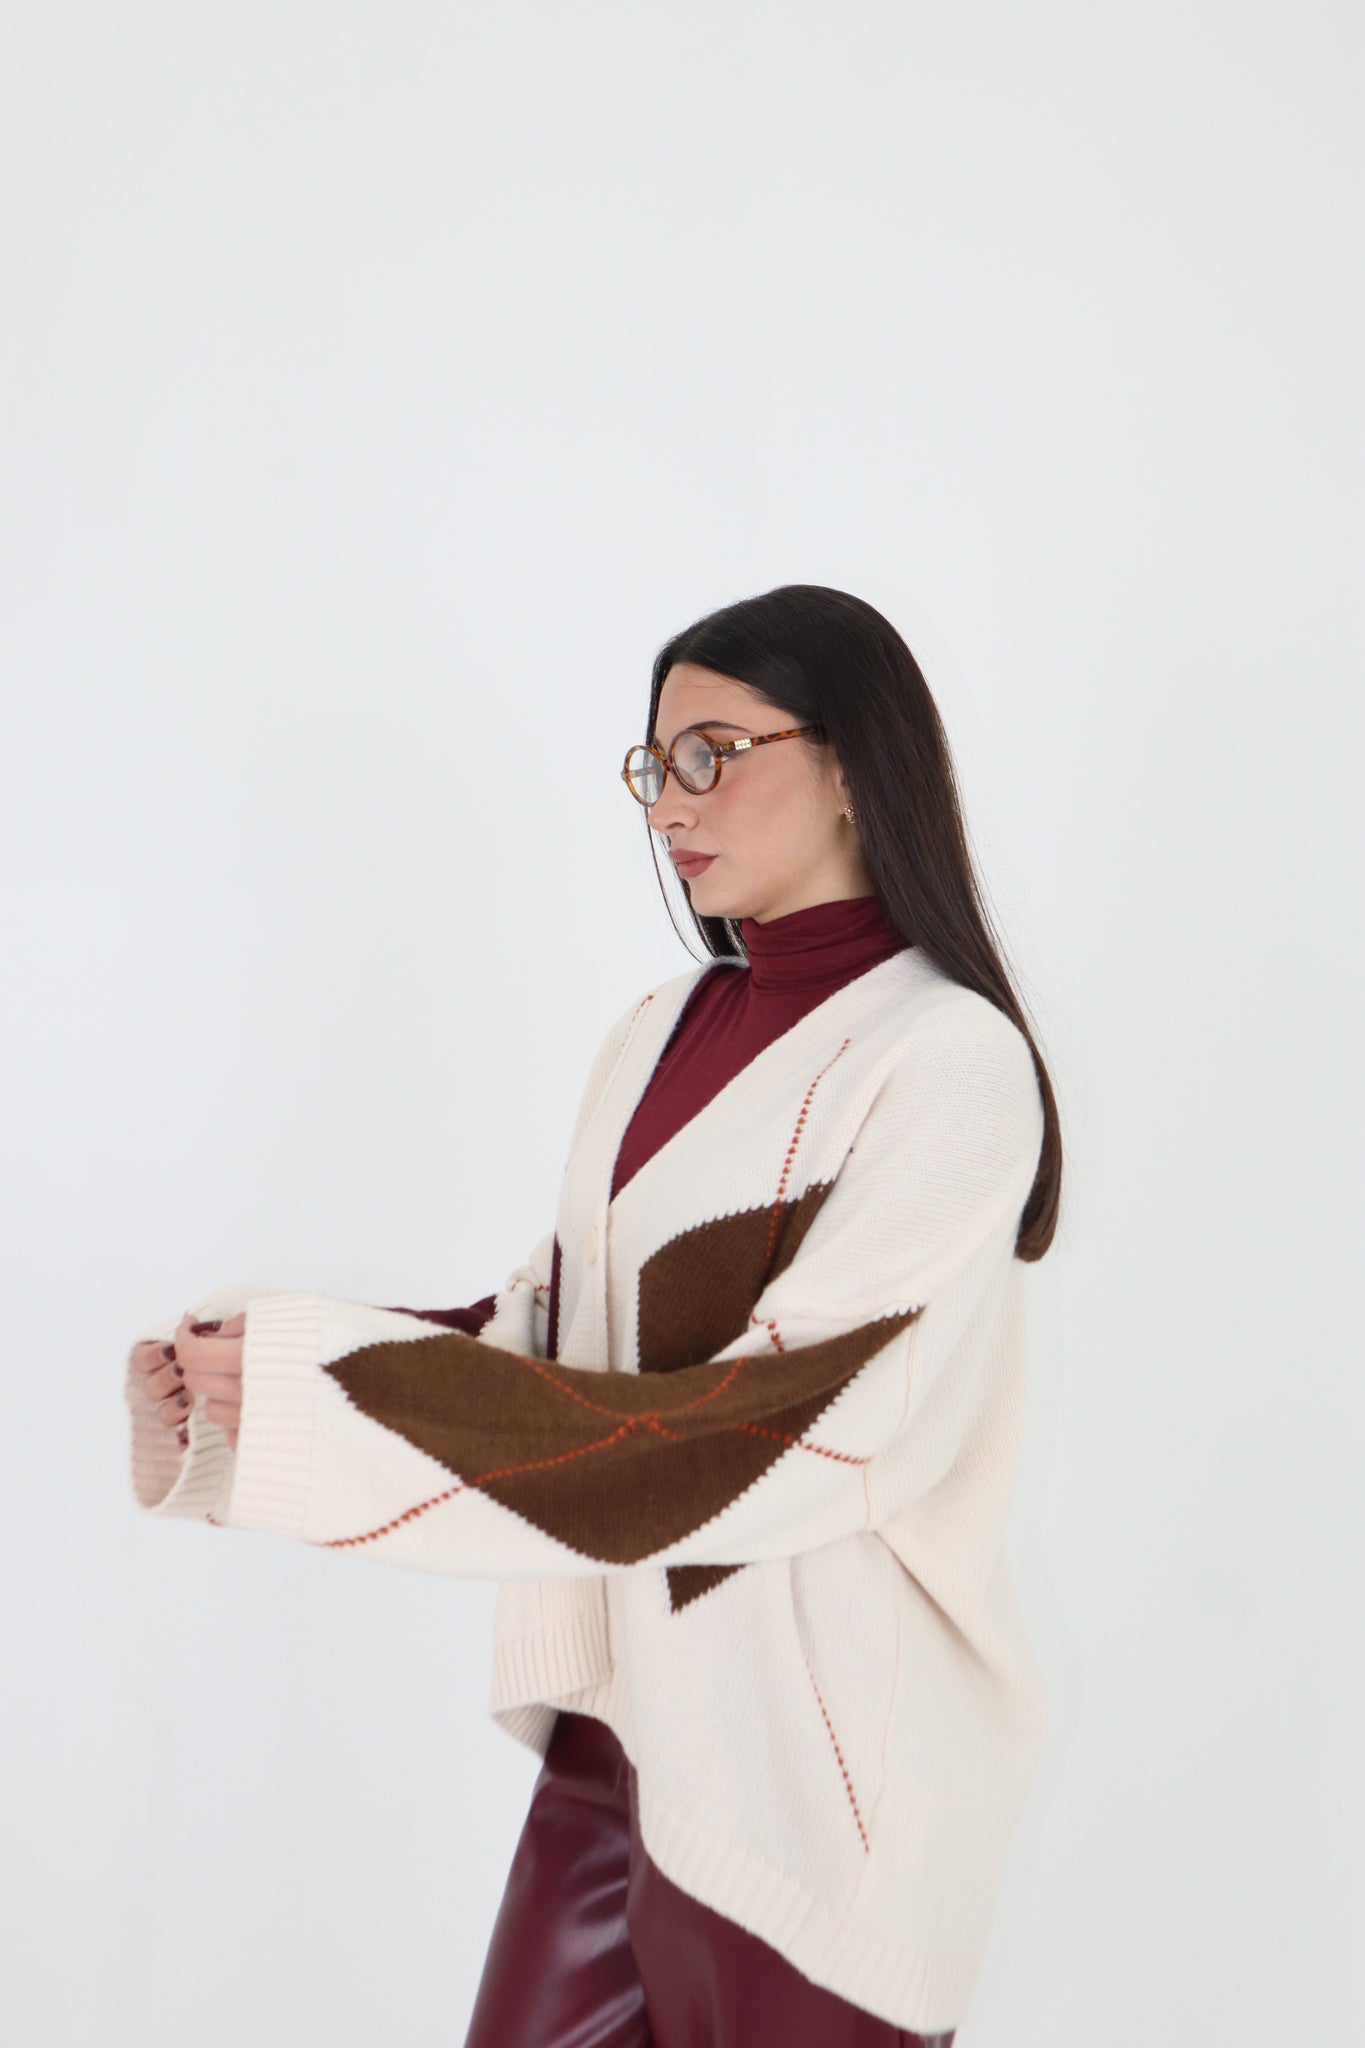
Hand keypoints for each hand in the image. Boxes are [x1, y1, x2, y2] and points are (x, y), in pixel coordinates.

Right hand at [128, 1311, 246, 1450]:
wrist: (274, 1382)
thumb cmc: (249, 1349)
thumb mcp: (231, 1333)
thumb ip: (209, 1330)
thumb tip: (192, 1322)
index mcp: (172, 1360)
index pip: (141, 1359)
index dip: (150, 1356)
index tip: (170, 1350)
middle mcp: (172, 1387)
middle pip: (150, 1387)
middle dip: (163, 1379)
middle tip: (180, 1372)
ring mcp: (182, 1412)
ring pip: (162, 1414)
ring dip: (171, 1406)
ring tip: (188, 1400)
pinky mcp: (196, 1435)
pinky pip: (180, 1441)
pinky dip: (182, 1438)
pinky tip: (188, 1435)